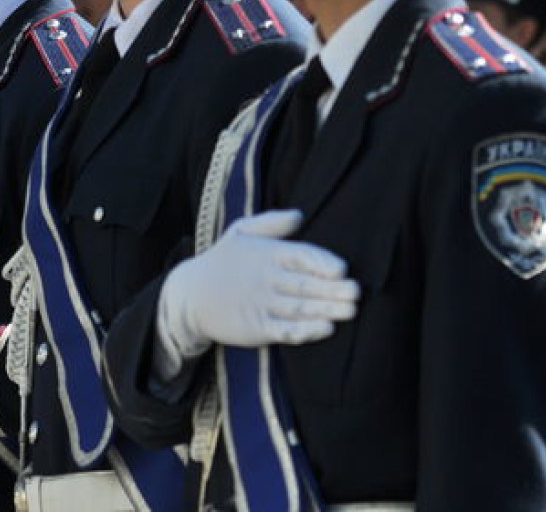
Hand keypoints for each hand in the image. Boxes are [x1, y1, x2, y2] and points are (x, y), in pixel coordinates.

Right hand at [155, 210, 358, 374]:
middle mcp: (266, 279)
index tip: (342, 270)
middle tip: (356, 292)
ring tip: (351, 310)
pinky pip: (286, 330)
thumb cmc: (221, 261)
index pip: (299, 256)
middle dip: (333, 289)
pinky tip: (325, 328)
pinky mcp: (257, 328)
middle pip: (305, 283)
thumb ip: (271, 223)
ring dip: (327, 309)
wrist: (189, 296)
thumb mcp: (240, 232)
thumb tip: (300, 214)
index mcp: (266, 254)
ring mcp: (261, 304)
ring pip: (300, 307)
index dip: (322, 262)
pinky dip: (306, 330)